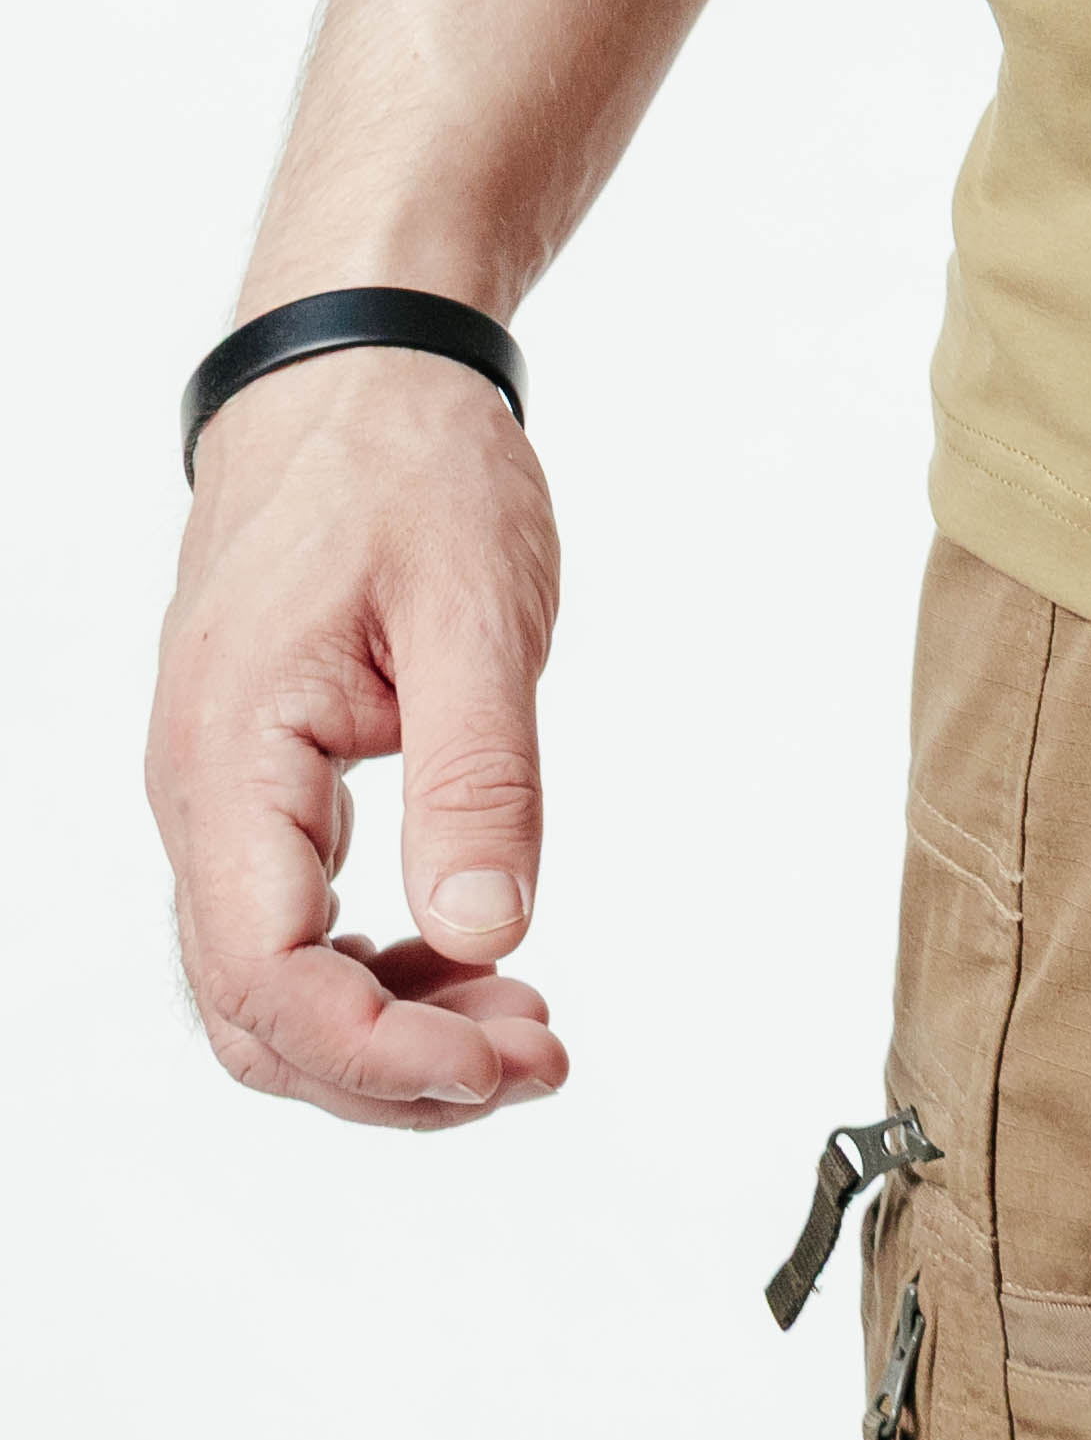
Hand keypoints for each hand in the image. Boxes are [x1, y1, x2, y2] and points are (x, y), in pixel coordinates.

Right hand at [145, 346, 570, 1125]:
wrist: (352, 367)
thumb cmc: (405, 460)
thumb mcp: (474, 603)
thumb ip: (478, 777)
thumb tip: (493, 934)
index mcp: (232, 755)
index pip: (267, 979)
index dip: (383, 1053)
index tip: (508, 1063)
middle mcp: (199, 795)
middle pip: (257, 1018)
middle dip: (396, 1071)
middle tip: (541, 1061)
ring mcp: (221, 796)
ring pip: (269, 988)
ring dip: (390, 1035)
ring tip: (524, 1025)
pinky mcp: (260, 787)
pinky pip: (287, 927)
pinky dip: (376, 974)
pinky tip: (473, 959)